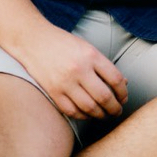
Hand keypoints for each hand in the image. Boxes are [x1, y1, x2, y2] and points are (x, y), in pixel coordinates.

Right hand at [12, 25, 128, 120]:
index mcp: (91, 55)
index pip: (115, 79)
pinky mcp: (53, 92)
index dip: (123, 92)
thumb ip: (104, 65)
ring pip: (90, 108)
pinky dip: (83, 116)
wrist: (33, 40)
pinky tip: (87, 114)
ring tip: (104, 115)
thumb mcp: (87, 47)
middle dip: (115, 108)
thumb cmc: (62, 43)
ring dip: (101, 115)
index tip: (123, 98)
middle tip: (117, 111)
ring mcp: (65, 82)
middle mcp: (79, 69)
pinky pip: (72, 111)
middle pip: (104, 97)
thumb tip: (123, 83)